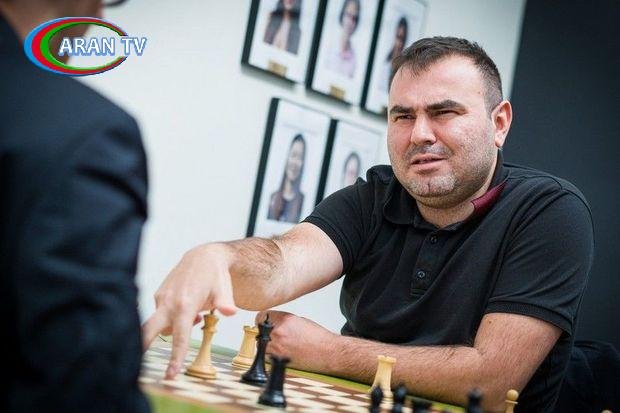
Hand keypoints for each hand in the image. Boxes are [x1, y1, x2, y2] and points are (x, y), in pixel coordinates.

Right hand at [142, 243, 237, 378]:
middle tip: (136, 366)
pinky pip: (162, 314)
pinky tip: (188, 308)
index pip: (179, 336)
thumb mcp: (224, 289)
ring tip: (196, 315)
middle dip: (141, 348)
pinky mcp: (159, 295)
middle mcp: (169, 302)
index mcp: (185, 304)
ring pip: (160, 324)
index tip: (171, 374)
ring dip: (173, 328)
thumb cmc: (214, 275)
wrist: (202, 256)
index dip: (175, 357)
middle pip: (149, 330)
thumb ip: (226, 303)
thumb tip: (231, 312)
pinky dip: (172, 317)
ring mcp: (161, 298)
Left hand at [255, 310, 337, 372]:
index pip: (261, 316)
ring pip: (261, 343)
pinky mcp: (278, 360)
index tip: (265, 322)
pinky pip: (266, 355)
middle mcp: (278, 333)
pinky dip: (271, 354)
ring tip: (280, 344)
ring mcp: (277, 347)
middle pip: (259, 330)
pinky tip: (282, 352)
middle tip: (274, 334)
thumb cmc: (317, 338)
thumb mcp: (299, 320)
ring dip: (267, 343)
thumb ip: (283, 320)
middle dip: (265, 331)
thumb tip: (273, 322)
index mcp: (284, 320)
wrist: (327, 353)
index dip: (264, 320)